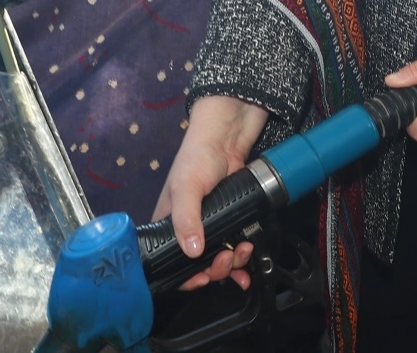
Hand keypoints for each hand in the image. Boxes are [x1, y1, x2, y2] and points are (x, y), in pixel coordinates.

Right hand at [153, 95, 267, 290]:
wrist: (228, 137)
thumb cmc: (197, 159)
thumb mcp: (186, 187)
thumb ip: (186, 218)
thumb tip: (192, 251)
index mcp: (168, 224)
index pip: (170, 261)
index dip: (184, 276)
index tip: (201, 278)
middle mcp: (187, 229)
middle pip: (198, 265)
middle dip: (215, 269)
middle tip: (227, 259)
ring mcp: (210, 226)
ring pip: (219, 258)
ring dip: (232, 263)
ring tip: (243, 251)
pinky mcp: (231, 220)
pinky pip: (235, 247)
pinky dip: (241, 259)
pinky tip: (249, 259)